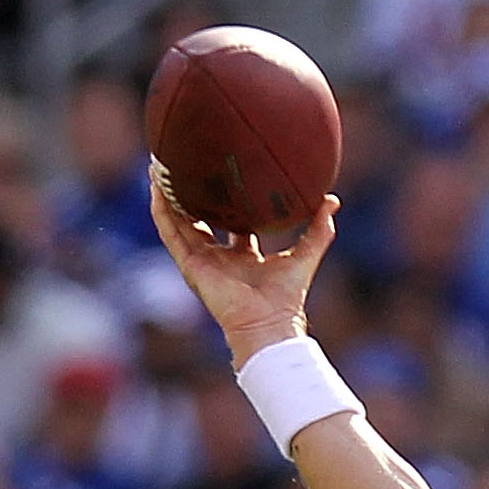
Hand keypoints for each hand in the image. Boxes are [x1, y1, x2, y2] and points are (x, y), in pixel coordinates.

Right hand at [149, 173, 338, 366]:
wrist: (267, 324)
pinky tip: (156, 188)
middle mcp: (220, 258)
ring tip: (158, 166)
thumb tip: (332, 200)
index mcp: (245, 257)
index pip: (232, 224)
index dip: (227, 201)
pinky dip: (161, 211)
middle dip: (191, 194)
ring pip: (178, 222)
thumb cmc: (287, 298)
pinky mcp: (190, 266)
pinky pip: (170, 233)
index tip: (223, 176)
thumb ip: (319, 230)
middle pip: (200, 220)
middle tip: (184, 164)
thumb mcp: (305, 255)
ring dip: (167, 195)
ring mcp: (203, 262)